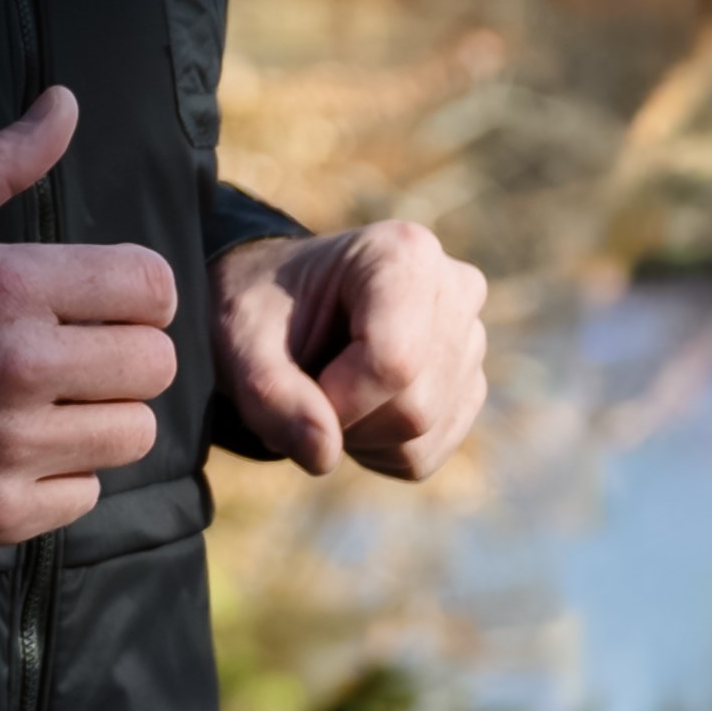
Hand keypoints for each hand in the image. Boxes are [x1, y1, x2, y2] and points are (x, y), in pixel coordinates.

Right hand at [0, 86, 177, 548]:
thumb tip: (67, 104)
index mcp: (6, 285)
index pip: (149, 285)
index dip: (134, 289)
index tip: (100, 301)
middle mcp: (19, 368)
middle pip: (154, 363)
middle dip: (122, 352)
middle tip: (71, 353)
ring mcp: (8, 449)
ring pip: (132, 433)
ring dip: (99, 417)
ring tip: (45, 404)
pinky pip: (86, 495)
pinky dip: (60, 476)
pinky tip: (10, 451)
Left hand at [213, 212, 492, 479]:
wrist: (280, 306)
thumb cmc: (262, 310)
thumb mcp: (241, 341)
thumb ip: (270, 395)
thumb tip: (323, 456)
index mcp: (404, 254)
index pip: (395, 361)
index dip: (338, 400)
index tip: (290, 389)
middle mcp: (456, 289)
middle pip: (414, 404)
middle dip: (346, 418)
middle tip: (304, 387)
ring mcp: (470, 339)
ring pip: (424, 433)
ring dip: (358, 436)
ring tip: (326, 390)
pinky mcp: (468, 385)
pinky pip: (426, 453)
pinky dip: (376, 449)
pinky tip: (354, 407)